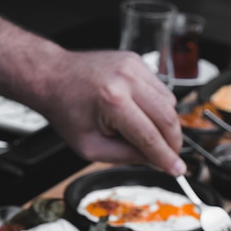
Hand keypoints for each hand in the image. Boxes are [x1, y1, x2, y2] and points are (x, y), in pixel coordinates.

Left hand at [41, 49, 185, 174]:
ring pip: (169, 103)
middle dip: (174, 142)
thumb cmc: (66, 111)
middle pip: (167, 118)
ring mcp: (133, 66)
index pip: (150, 137)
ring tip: (151, 135)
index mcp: (112, 101)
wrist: (52, 76)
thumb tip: (156, 162)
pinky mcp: (136, 61)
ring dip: (167, 125)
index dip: (166, 158)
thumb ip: (127, 156)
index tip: (178, 170)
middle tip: (171, 157)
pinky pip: (161, 90)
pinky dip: (159, 107)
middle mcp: (126, 79)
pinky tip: (143, 115)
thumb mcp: (92, 148)